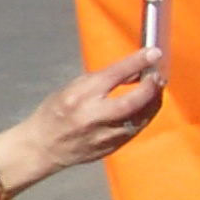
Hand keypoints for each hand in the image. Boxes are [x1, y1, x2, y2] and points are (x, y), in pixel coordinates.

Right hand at [0, 52, 164, 191]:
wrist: (43, 147)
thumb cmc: (56, 112)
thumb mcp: (74, 87)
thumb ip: (104, 78)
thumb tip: (136, 68)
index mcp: (80, 96)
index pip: (114, 75)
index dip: (138, 62)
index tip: (154, 52)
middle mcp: (93, 117)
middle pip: (134, 101)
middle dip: (151, 87)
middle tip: (157, 76)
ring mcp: (104, 135)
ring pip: (141, 117)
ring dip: (153, 101)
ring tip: (155, 88)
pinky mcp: (113, 148)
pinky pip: (137, 128)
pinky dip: (145, 114)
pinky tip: (147, 105)